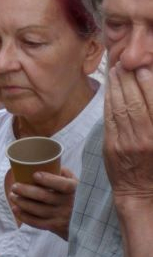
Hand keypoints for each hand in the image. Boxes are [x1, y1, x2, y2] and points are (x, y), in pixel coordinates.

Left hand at [6, 167, 76, 237]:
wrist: (87, 222)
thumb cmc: (77, 196)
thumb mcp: (77, 183)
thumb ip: (65, 173)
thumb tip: (48, 162)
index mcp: (75, 190)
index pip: (63, 185)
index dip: (48, 179)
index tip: (34, 175)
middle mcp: (69, 204)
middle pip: (44, 197)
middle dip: (25, 191)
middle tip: (14, 186)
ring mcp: (62, 216)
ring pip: (38, 210)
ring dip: (22, 202)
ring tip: (12, 196)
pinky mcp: (56, 227)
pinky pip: (37, 222)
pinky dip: (24, 216)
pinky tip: (16, 209)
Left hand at [106, 63, 152, 208]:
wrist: (141, 193)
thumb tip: (149, 92)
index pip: (152, 104)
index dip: (147, 84)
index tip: (144, 68)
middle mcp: (145, 138)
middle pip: (135, 102)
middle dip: (129, 80)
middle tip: (126, 63)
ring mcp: (126, 143)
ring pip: (119, 108)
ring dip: (116, 86)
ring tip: (116, 70)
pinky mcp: (111, 147)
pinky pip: (108, 119)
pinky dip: (108, 101)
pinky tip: (109, 89)